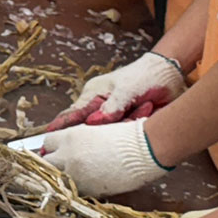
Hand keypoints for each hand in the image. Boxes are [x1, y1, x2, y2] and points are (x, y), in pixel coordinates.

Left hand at [39, 120, 169, 196]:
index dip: (53, 148)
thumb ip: (79, 140)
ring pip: (59, 180)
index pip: (47, 143)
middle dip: (54, 164)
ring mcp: (77, 175)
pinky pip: (76, 191)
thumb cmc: (127, 136)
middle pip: (47, 163)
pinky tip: (92, 183)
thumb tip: (70, 147)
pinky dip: (80, 189)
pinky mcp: (90, 190)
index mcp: (70, 137)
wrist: (145, 150)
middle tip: (65, 166)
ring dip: (66, 179)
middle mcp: (68, 156)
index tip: (58, 152)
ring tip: (80, 176)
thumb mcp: (95, 131)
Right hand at [46, 52, 188, 129]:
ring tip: (139, 112)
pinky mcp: (126, 123)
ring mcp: (113, 116)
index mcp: (93, 95)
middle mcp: (99, 106)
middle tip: (92, 138)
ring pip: (108, 133)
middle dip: (94, 135)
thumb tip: (92, 124)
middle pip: (88, 128)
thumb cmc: (144, 76)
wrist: (169, 75)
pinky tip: (144, 114)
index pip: (72, 114)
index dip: (59, 128)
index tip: (47, 142)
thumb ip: (111, 107)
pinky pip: (124, 134)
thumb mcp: (127, 90)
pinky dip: (133, 129)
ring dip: (123, 128)